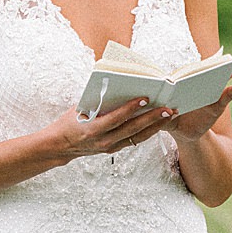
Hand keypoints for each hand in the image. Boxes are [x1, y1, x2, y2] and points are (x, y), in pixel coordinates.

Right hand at [50, 94, 169, 161]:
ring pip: (138, 137)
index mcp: (93, 129)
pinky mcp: (114, 149)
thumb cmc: (70, 121)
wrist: (61, 145)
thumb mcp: (80, 108)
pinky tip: (159, 123)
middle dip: (152, 119)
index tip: (145, 97)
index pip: (117, 118)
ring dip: (156, 126)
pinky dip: (147, 131)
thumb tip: (115, 83)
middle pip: (133, 129)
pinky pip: (134, 140)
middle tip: (168, 108)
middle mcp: (104, 141)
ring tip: (170, 115)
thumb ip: (98, 99)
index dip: (131, 108)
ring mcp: (110, 147)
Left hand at [164, 71, 231, 141]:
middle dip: (211, 65)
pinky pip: (229, 94)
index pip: (184, 75)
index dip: (186, 72)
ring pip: (219, 80)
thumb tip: (169, 112)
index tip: (190, 68)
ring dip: (229, 70)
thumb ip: (162, 119)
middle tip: (220, 57)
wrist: (185, 133)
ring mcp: (209, 94)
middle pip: (204, 73)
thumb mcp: (165, 123)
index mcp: (181, 87)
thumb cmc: (173, 122)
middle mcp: (196, 86)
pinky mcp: (218, 104)